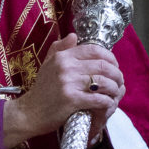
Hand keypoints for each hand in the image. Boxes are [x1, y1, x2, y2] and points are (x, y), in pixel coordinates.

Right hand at [2, 33, 124, 148]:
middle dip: (116, 74)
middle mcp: (66, 67)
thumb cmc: (41, 90)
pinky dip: (107, 101)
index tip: (114, 66)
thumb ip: (60, 48)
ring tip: (115, 92)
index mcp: (62, 57)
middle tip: (119, 81)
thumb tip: (74, 35)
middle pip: (103, 65)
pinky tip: (108, 103)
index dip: (110, 57)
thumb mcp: (47, 64)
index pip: (94, 50)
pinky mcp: (72, 100)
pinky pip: (99, 99)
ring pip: (104, 82)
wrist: (29, 113)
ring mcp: (69, 83)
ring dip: (114, 88)